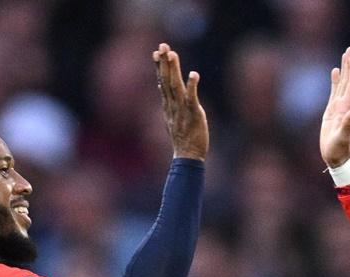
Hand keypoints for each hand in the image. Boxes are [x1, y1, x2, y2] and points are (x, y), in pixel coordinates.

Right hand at [153, 43, 207, 160]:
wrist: (187, 157)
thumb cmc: (183, 139)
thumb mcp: (171, 118)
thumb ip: (167, 101)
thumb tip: (160, 86)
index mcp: (168, 106)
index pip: (162, 83)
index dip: (159, 67)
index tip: (156, 52)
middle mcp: (173, 106)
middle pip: (166, 81)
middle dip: (164, 63)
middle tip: (162, 45)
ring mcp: (182, 110)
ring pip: (176, 87)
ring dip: (174, 70)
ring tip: (172, 54)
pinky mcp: (194, 115)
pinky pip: (191, 99)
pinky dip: (192, 86)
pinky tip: (194, 74)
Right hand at [321, 46, 349, 167]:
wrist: (337, 158)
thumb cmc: (338, 150)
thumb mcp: (342, 138)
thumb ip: (348, 124)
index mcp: (347, 108)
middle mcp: (345, 105)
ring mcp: (339, 107)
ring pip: (343, 83)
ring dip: (345, 68)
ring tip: (346, 54)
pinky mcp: (332, 111)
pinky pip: (335, 91)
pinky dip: (336, 80)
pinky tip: (336, 71)